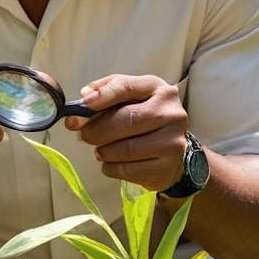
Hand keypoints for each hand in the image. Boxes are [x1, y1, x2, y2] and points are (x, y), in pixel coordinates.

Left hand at [64, 74, 189, 191]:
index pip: (127, 87)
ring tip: (101, 150)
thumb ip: (105, 92)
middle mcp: (171, 114)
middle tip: (85, 135)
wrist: (169, 147)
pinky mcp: (167, 168)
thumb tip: (85, 97)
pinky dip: (111, 168)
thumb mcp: (129, 97)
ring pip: (126, 149)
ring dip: (104, 151)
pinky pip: (128, 170)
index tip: (85, 104)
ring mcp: (173, 142)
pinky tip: (112, 163)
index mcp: (159, 90)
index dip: (103, 95)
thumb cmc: (143, 118)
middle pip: (126, 120)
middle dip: (97, 129)